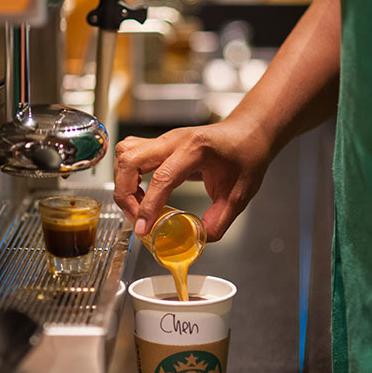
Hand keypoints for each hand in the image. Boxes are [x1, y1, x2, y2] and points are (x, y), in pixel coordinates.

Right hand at [113, 114, 272, 241]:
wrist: (248, 133)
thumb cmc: (246, 155)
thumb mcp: (240, 194)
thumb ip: (219, 220)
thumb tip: (197, 239)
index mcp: (195, 148)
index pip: (161, 177)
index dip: (148, 206)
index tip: (142, 229)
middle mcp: (174, 140)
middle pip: (130, 160)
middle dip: (125, 194)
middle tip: (136, 218)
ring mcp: (164, 140)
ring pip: (125, 154)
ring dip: (124, 183)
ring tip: (138, 206)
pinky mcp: (159, 145)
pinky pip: (130, 155)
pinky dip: (127, 176)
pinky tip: (142, 193)